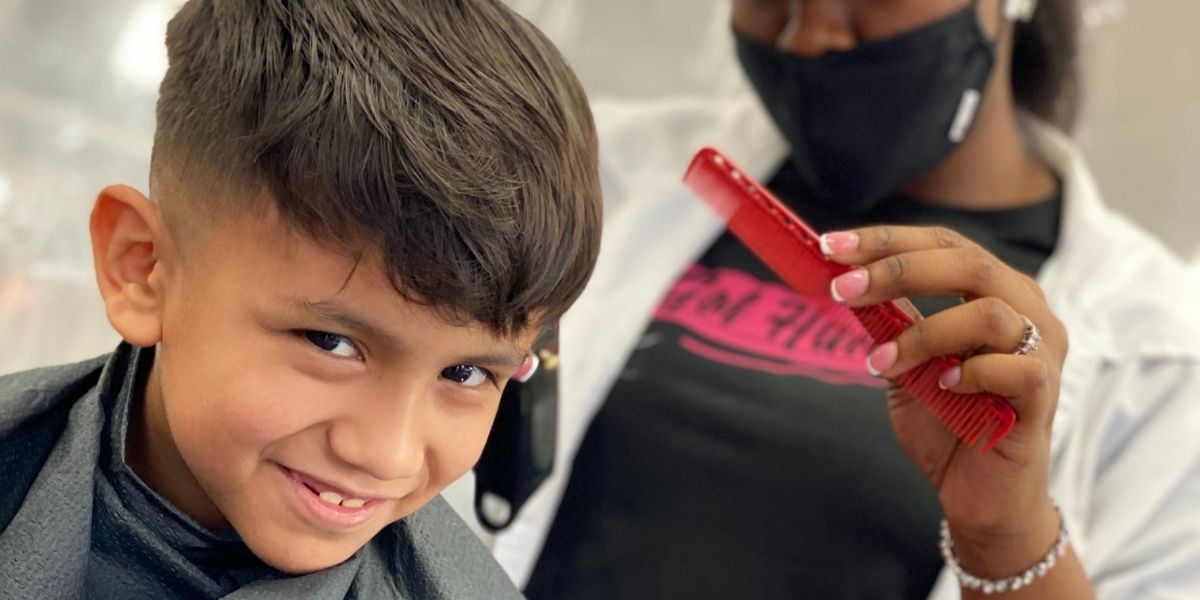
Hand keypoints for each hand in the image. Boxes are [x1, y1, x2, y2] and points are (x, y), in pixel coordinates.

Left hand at [821, 226, 1068, 572]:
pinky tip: (942, 387)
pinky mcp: (1045, 396)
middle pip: (969, 262)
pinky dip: (969, 372)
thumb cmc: (947, 422)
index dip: (887, 240)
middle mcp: (1027, 310)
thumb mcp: (905, 362)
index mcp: (995, 291)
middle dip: (897, 270)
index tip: (831, 245)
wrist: (979, 497)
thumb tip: (844, 279)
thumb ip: (888, 322)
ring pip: (989, 313)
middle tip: (842, 290)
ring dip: (923, 333)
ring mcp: (1042, 352)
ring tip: (880, 362)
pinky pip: (1014, 368)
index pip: (944, 243)